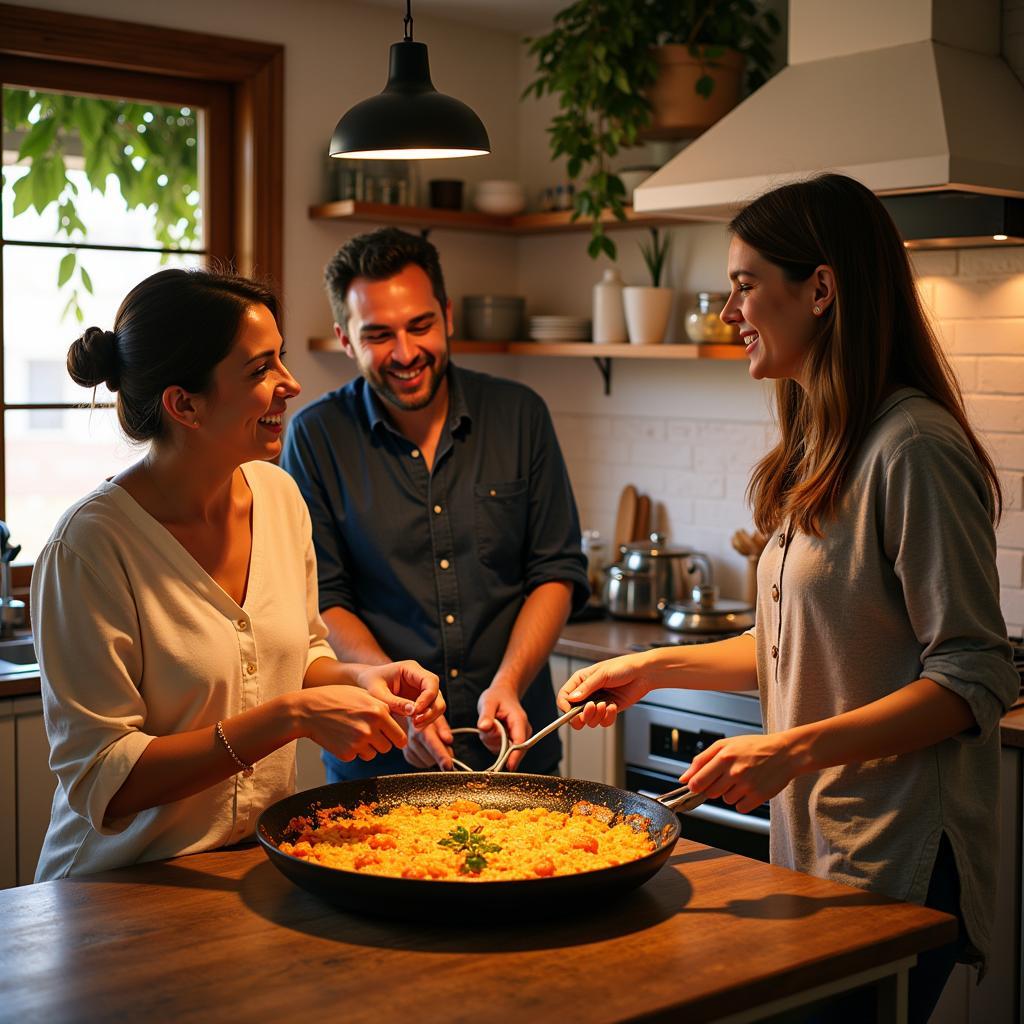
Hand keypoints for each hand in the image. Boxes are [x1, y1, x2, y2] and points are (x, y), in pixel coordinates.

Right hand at [298, 685, 407, 761]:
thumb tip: (401, 718)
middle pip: (388, 748)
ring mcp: (358, 743)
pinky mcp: (346, 753)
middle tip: (371, 733)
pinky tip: (343, 737)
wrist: (309, 711)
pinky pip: (357, 756)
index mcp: (378, 712)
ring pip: (373, 754)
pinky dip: (353, 750)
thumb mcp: (363, 695)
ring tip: (354, 732)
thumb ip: (382, 706)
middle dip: (382, 742)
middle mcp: (371, 728)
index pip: (400, 736)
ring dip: (368, 747)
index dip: (398, 739)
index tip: (395, 739)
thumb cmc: (336, 699)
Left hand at [354, 661, 444, 728]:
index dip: (427, 698)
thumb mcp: (377, 693)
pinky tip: (415, 726)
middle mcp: (420, 678)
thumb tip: (413, 712)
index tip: (415, 713)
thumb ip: (394, 702)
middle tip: (416, 723)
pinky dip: (425, 719)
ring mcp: (422, 689)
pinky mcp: (420, 700)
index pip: (430, 681)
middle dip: (431, 710)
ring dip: (430, 717)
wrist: (364, 683)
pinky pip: (429, 710)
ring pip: (437, 704)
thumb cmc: (369, 683)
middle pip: (437, 694)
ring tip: (415, 726)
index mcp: (411, 669)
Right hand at [403, 713, 454, 770]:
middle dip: (442, 755)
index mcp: (420, 726)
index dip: (441, 756)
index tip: (448, 766)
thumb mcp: (437, 711)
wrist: (406, 708)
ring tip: (436, 743)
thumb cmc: (425, 708)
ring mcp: (406, 746)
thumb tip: (448, 739)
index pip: (432, 744)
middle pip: (431, 758)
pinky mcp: (406, 753)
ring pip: (426, 763)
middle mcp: (411, 738)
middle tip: (446, 744)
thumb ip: (443, 726)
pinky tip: (428, 747)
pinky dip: (427, 758)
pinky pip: (421, 763)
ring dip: (434, 757)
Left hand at [477, 683, 530, 770]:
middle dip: (495, 744)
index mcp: (519, 721)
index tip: (508, 766)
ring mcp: (518, 737)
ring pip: (505, 751)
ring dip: (492, 742)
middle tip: (487, 727)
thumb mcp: (488, 702)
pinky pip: (501, 750)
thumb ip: (486, 715)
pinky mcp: (513, 742)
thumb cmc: (497, 697)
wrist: (504, 694)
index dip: (514, 756)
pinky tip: (491, 731)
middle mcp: (523, 731)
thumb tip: (484, 727)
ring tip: (489, 725)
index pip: (520, 743)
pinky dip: (492, 743)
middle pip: (513, 750)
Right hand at [556, 653, 652, 729]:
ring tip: (605, 705)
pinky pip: (603, 722)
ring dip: (597, 716)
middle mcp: (588, 694)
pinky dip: (608, 717)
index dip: (564, 706)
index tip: (570, 710)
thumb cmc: (623, 667)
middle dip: (581, 716)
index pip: (564, 696)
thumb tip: (572, 698)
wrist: (643, 674)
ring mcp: (598, 703)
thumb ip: (586, 687)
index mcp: (581, 681)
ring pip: (589, 720)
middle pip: (574, 714)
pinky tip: (613, 706)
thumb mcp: (602, 674)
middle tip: (590, 710)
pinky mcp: (609, 710)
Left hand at [679, 732, 797, 813]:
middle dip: (714, 786)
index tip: (696, 785)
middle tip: (726, 776)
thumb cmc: (754, 747)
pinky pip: (740, 807)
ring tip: (742, 779)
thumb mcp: (725, 745)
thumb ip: (701, 760)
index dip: (695, 785)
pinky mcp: (758, 797)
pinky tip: (750, 788)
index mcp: (724, 756)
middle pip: (710, 793)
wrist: (785, 753)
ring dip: (730, 793)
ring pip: (725, 800)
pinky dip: (743, 801)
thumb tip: (683, 778)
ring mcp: (747, 785)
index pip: (698, 781)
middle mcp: (735, 772)